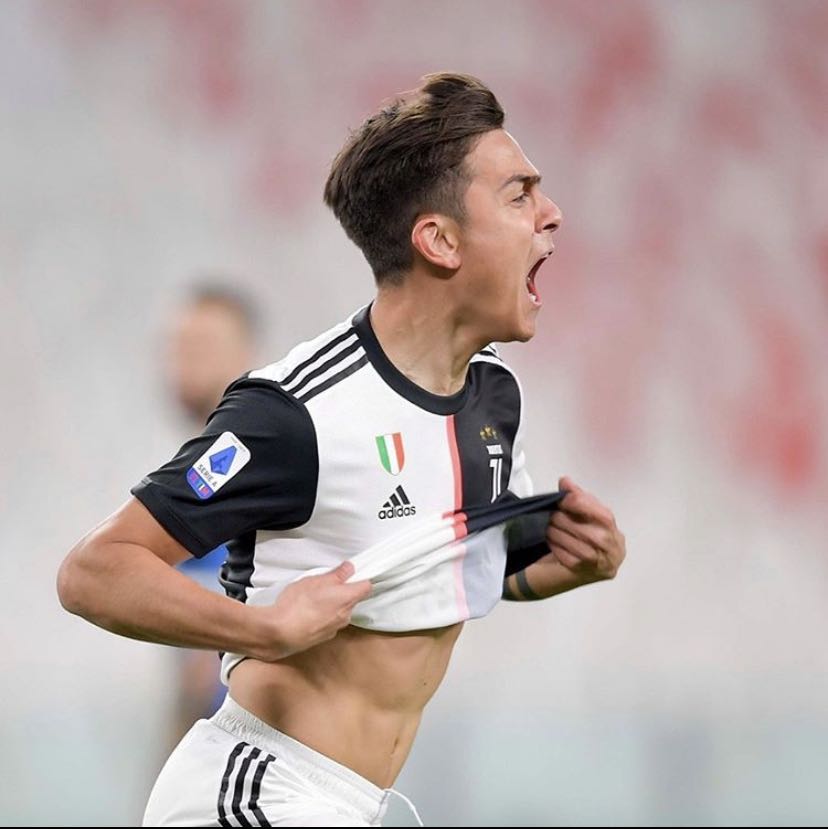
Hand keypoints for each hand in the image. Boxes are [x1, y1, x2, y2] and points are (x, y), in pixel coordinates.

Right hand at [256, 561, 371, 660]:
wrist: (280, 632)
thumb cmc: (298, 604)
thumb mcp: (315, 580)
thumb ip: (336, 574)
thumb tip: (349, 568)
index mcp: (347, 598)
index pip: (366, 586)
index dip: (359, 578)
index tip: (349, 574)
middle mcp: (346, 615)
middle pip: (352, 599)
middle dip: (341, 591)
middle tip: (324, 584)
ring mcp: (336, 628)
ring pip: (340, 611)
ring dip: (331, 604)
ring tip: (312, 599)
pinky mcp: (324, 637)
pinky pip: (329, 622)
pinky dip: (323, 616)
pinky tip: (307, 613)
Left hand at [546, 476, 625, 585]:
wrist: (593, 566)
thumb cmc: (589, 534)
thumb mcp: (585, 513)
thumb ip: (577, 496)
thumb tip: (565, 481)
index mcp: (612, 526)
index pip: (600, 513)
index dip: (578, 504)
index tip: (561, 499)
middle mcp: (613, 545)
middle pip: (589, 532)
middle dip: (565, 521)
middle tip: (551, 515)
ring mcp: (601, 562)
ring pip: (578, 547)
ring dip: (558, 535)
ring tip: (548, 527)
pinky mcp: (587, 572)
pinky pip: (570, 559)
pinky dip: (557, 548)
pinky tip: (551, 541)